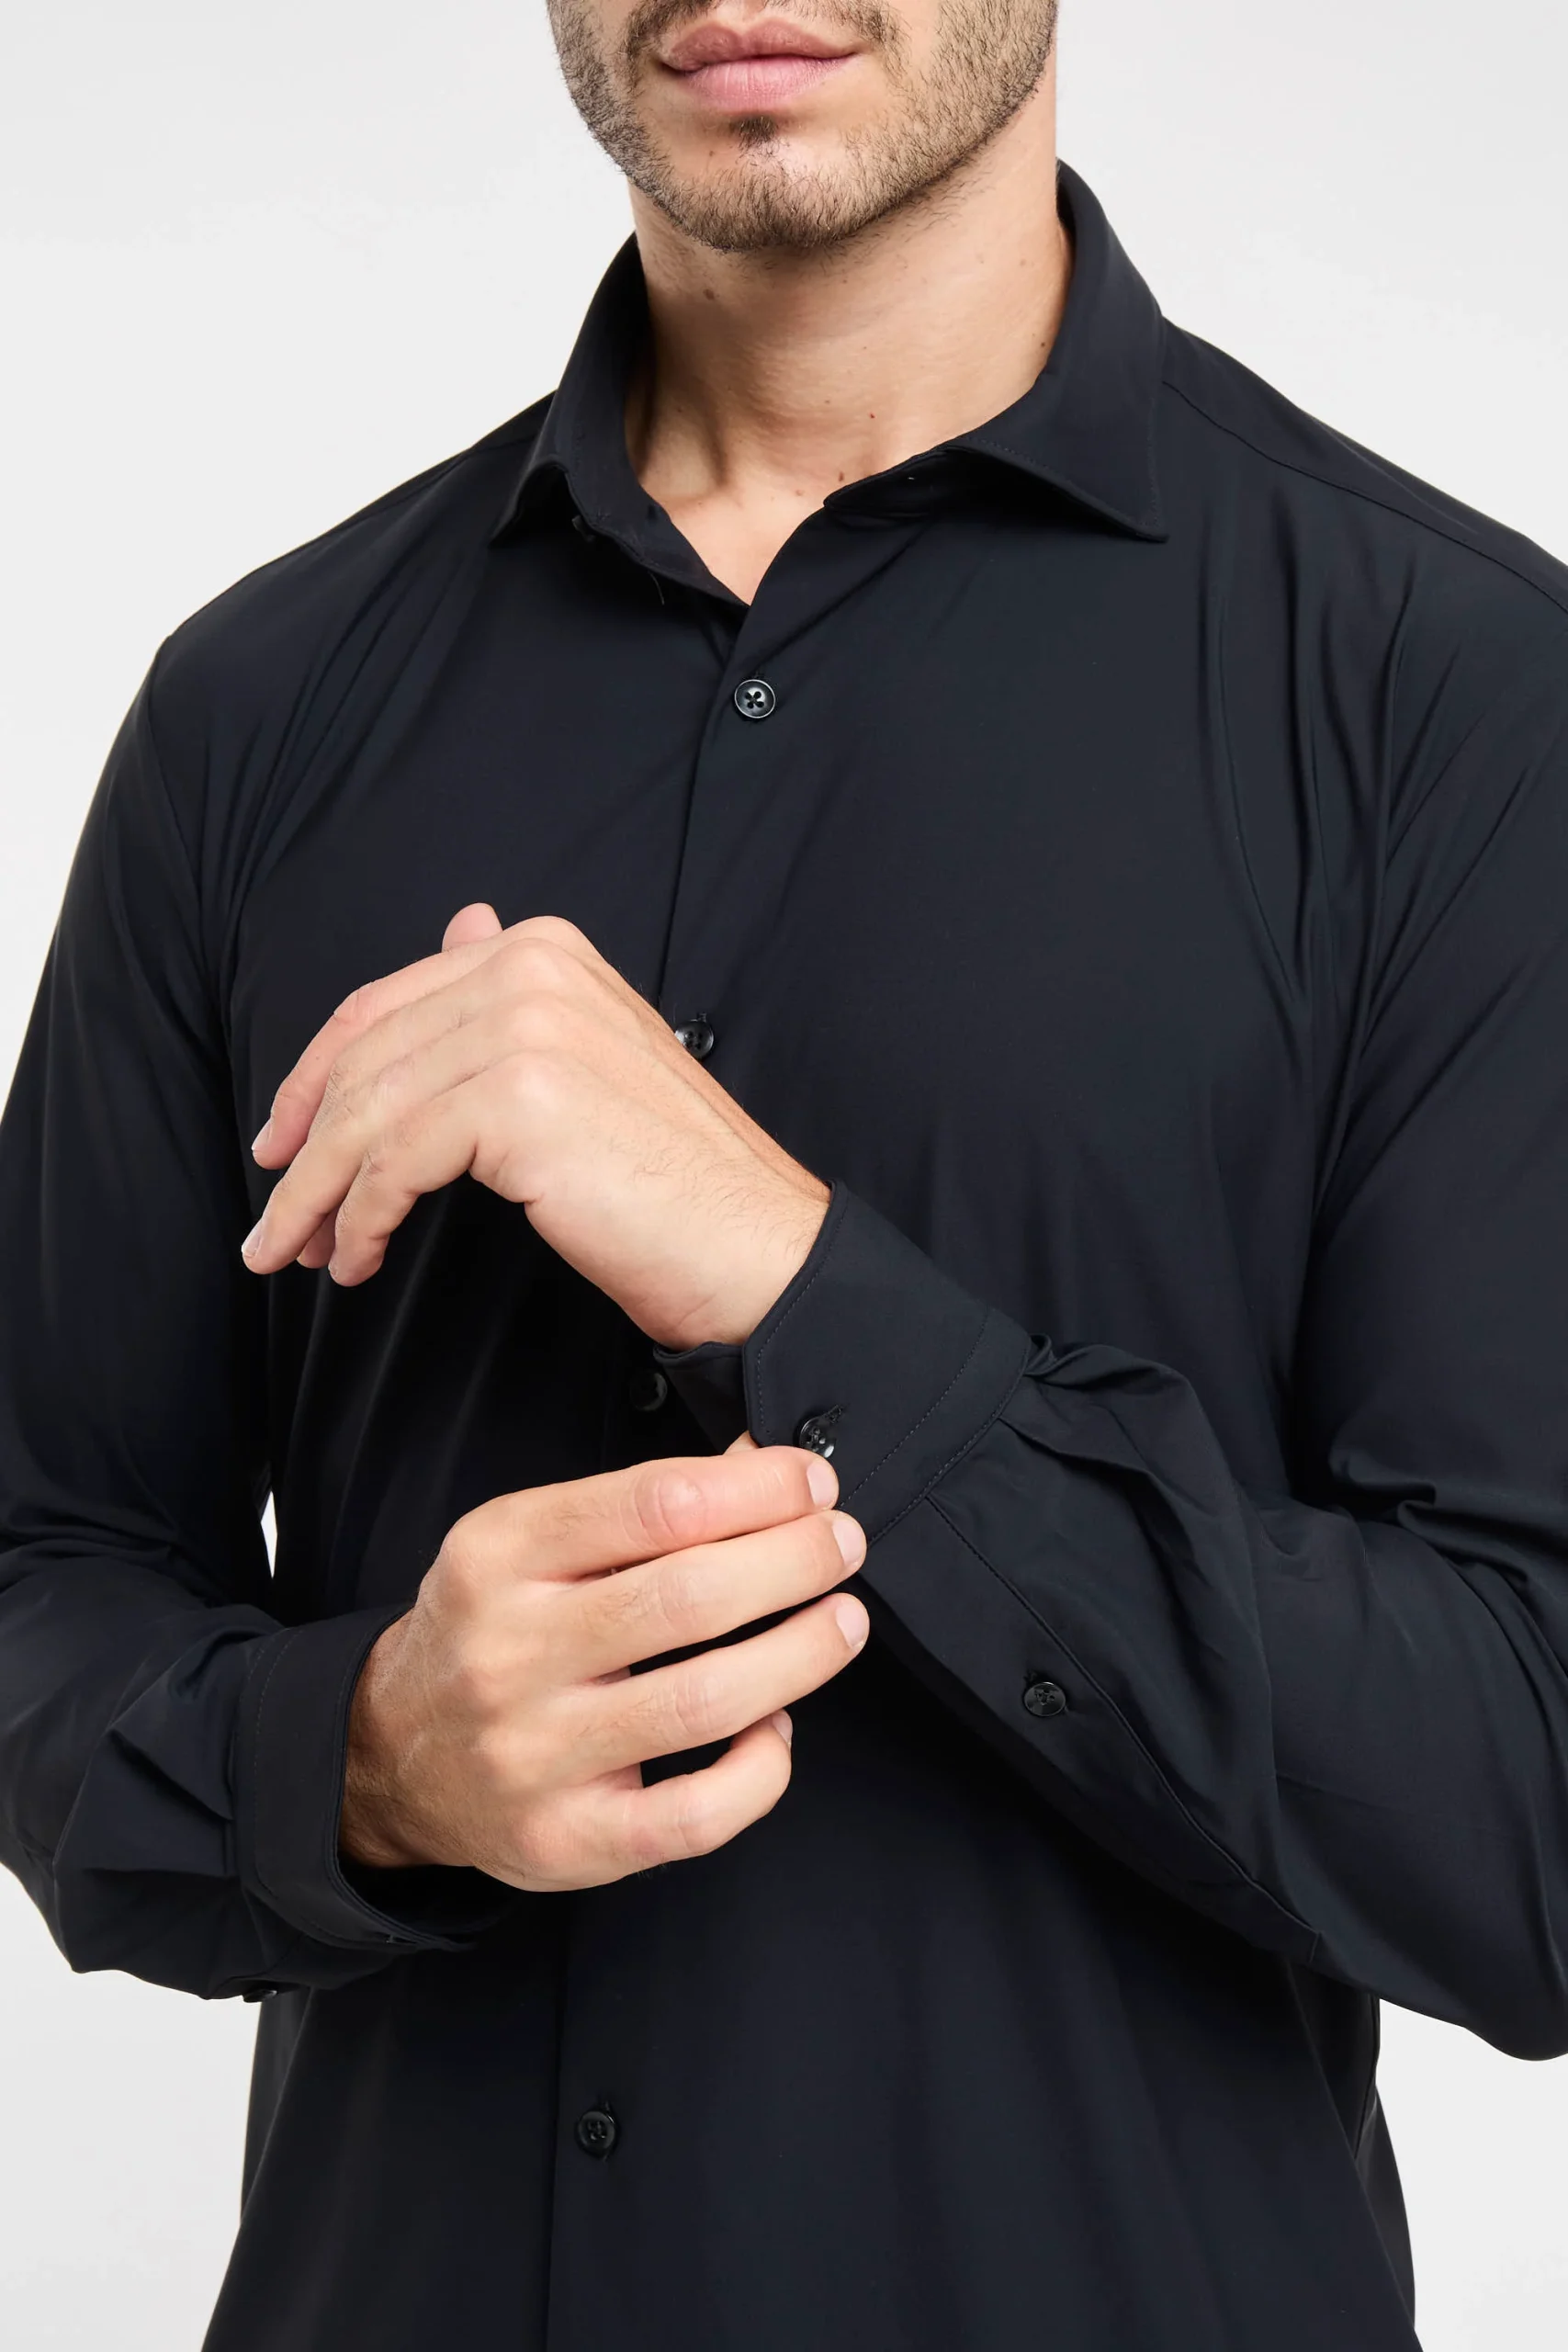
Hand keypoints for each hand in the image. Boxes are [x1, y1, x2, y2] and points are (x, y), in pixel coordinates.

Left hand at [241, 904, 829, 1348]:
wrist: (753, 1244)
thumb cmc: (673, 1177)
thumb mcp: (588, 1060)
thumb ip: (512, 996)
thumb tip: (458, 925)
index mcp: (545, 951)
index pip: (386, 1004)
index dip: (317, 1078)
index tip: (283, 1142)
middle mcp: (531, 971)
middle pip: (366, 1060)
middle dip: (304, 1149)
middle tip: (275, 1224)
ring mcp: (525, 1029)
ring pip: (368, 1115)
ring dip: (316, 1197)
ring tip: (300, 1256)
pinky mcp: (517, 1102)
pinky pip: (394, 1164)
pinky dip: (360, 1219)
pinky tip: (360, 1258)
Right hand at [340, 1443, 868, 1887]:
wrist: (393, 1753)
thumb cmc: (491, 1629)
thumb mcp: (533, 1541)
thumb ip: (645, 1504)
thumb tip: (767, 1465)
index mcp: (499, 1555)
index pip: (654, 1504)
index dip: (757, 1489)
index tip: (812, 1483)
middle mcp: (508, 1651)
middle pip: (687, 1597)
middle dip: (793, 1561)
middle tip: (842, 1545)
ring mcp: (533, 1754)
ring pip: (702, 1701)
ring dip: (799, 1655)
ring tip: (842, 1622)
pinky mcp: (566, 1839)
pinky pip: (694, 1816)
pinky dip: (760, 1769)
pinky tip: (777, 1728)